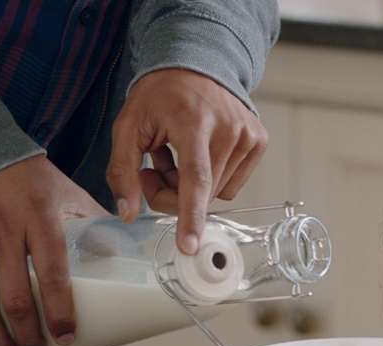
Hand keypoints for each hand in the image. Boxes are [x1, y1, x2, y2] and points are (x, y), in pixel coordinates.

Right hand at [0, 155, 105, 345]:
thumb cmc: (31, 178)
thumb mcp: (68, 193)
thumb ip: (95, 223)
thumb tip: (122, 258)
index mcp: (40, 219)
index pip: (53, 275)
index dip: (61, 312)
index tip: (68, 337)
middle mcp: (4, 233)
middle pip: (15, 300)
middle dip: (30, 337)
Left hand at [106, 69, 267, 253]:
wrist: (195, 63)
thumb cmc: (160, 94)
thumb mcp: (129, 126)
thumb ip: (123, 171)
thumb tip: (127, 213)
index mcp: (193, 122)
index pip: (195, 179)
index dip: (190, 216)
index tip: (191, 245)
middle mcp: (228, 128)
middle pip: (200, 193)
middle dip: (172, 194)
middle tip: (153, 170)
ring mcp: (248, 135)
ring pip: (216, 193)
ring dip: (192, 187)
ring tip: (177, 155)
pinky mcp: (258, 141)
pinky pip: (231, 184)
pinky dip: (212, 178)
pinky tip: (198, 154)